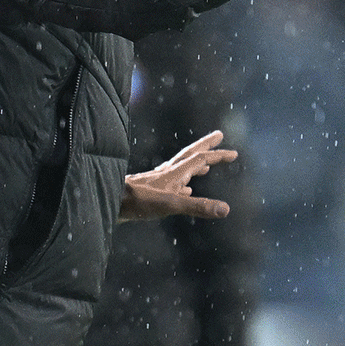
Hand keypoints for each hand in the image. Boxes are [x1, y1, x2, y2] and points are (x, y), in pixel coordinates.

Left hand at [118, 130, 237, 221]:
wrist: (110, 202)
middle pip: (190, 154)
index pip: (200, 158)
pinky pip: (173, 183)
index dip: (217, 155)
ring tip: (207, 163)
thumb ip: (198, 206)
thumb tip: (226, 209)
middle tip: (219, 135)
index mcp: (174, 173)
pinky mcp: (151, 191)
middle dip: (207, 145)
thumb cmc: (138, 202)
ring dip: (196, 163)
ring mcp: (158, 181)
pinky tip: (186, 189)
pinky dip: (184, 183)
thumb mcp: (171, 205)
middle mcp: (167, 173)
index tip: (234, 153)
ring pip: (182, 167)